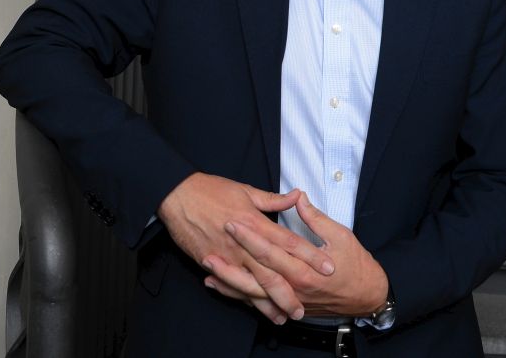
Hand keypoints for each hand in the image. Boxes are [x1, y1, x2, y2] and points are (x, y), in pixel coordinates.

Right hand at [157, 173, 334, 322]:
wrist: (177, 195)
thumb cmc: (211, 190)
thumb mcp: (246, 190)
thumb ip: (274, 200)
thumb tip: (297, 196)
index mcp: (255, 222)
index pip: (289, 243)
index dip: (309, 256)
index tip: (327, 268)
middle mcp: (243, 243)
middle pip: (272, 273)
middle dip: (289, 293)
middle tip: (304, 308)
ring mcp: (227, 255)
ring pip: (251, 286)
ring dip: (267, 303)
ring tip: (282, 316)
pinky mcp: (212, 262)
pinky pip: (231, 285)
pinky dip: (243, 298)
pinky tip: (254, 308)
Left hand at [204, 192, 388, 316]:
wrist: (367, 296)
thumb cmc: (356, 265)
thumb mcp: (340, 235)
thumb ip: (315, 218)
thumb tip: (298, 196)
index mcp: (305, 267)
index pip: (272, 249)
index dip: (251, 235)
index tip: (233, 220)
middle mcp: (295, 286)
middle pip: (257, 271)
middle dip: (233, 255)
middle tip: (212, 240)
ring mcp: (290, 298)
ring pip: (253, 291)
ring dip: (228, 278)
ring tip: (207, 264)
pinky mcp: (288, 305)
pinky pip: (257, 301)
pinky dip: (235, 293)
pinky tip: (217, 284)